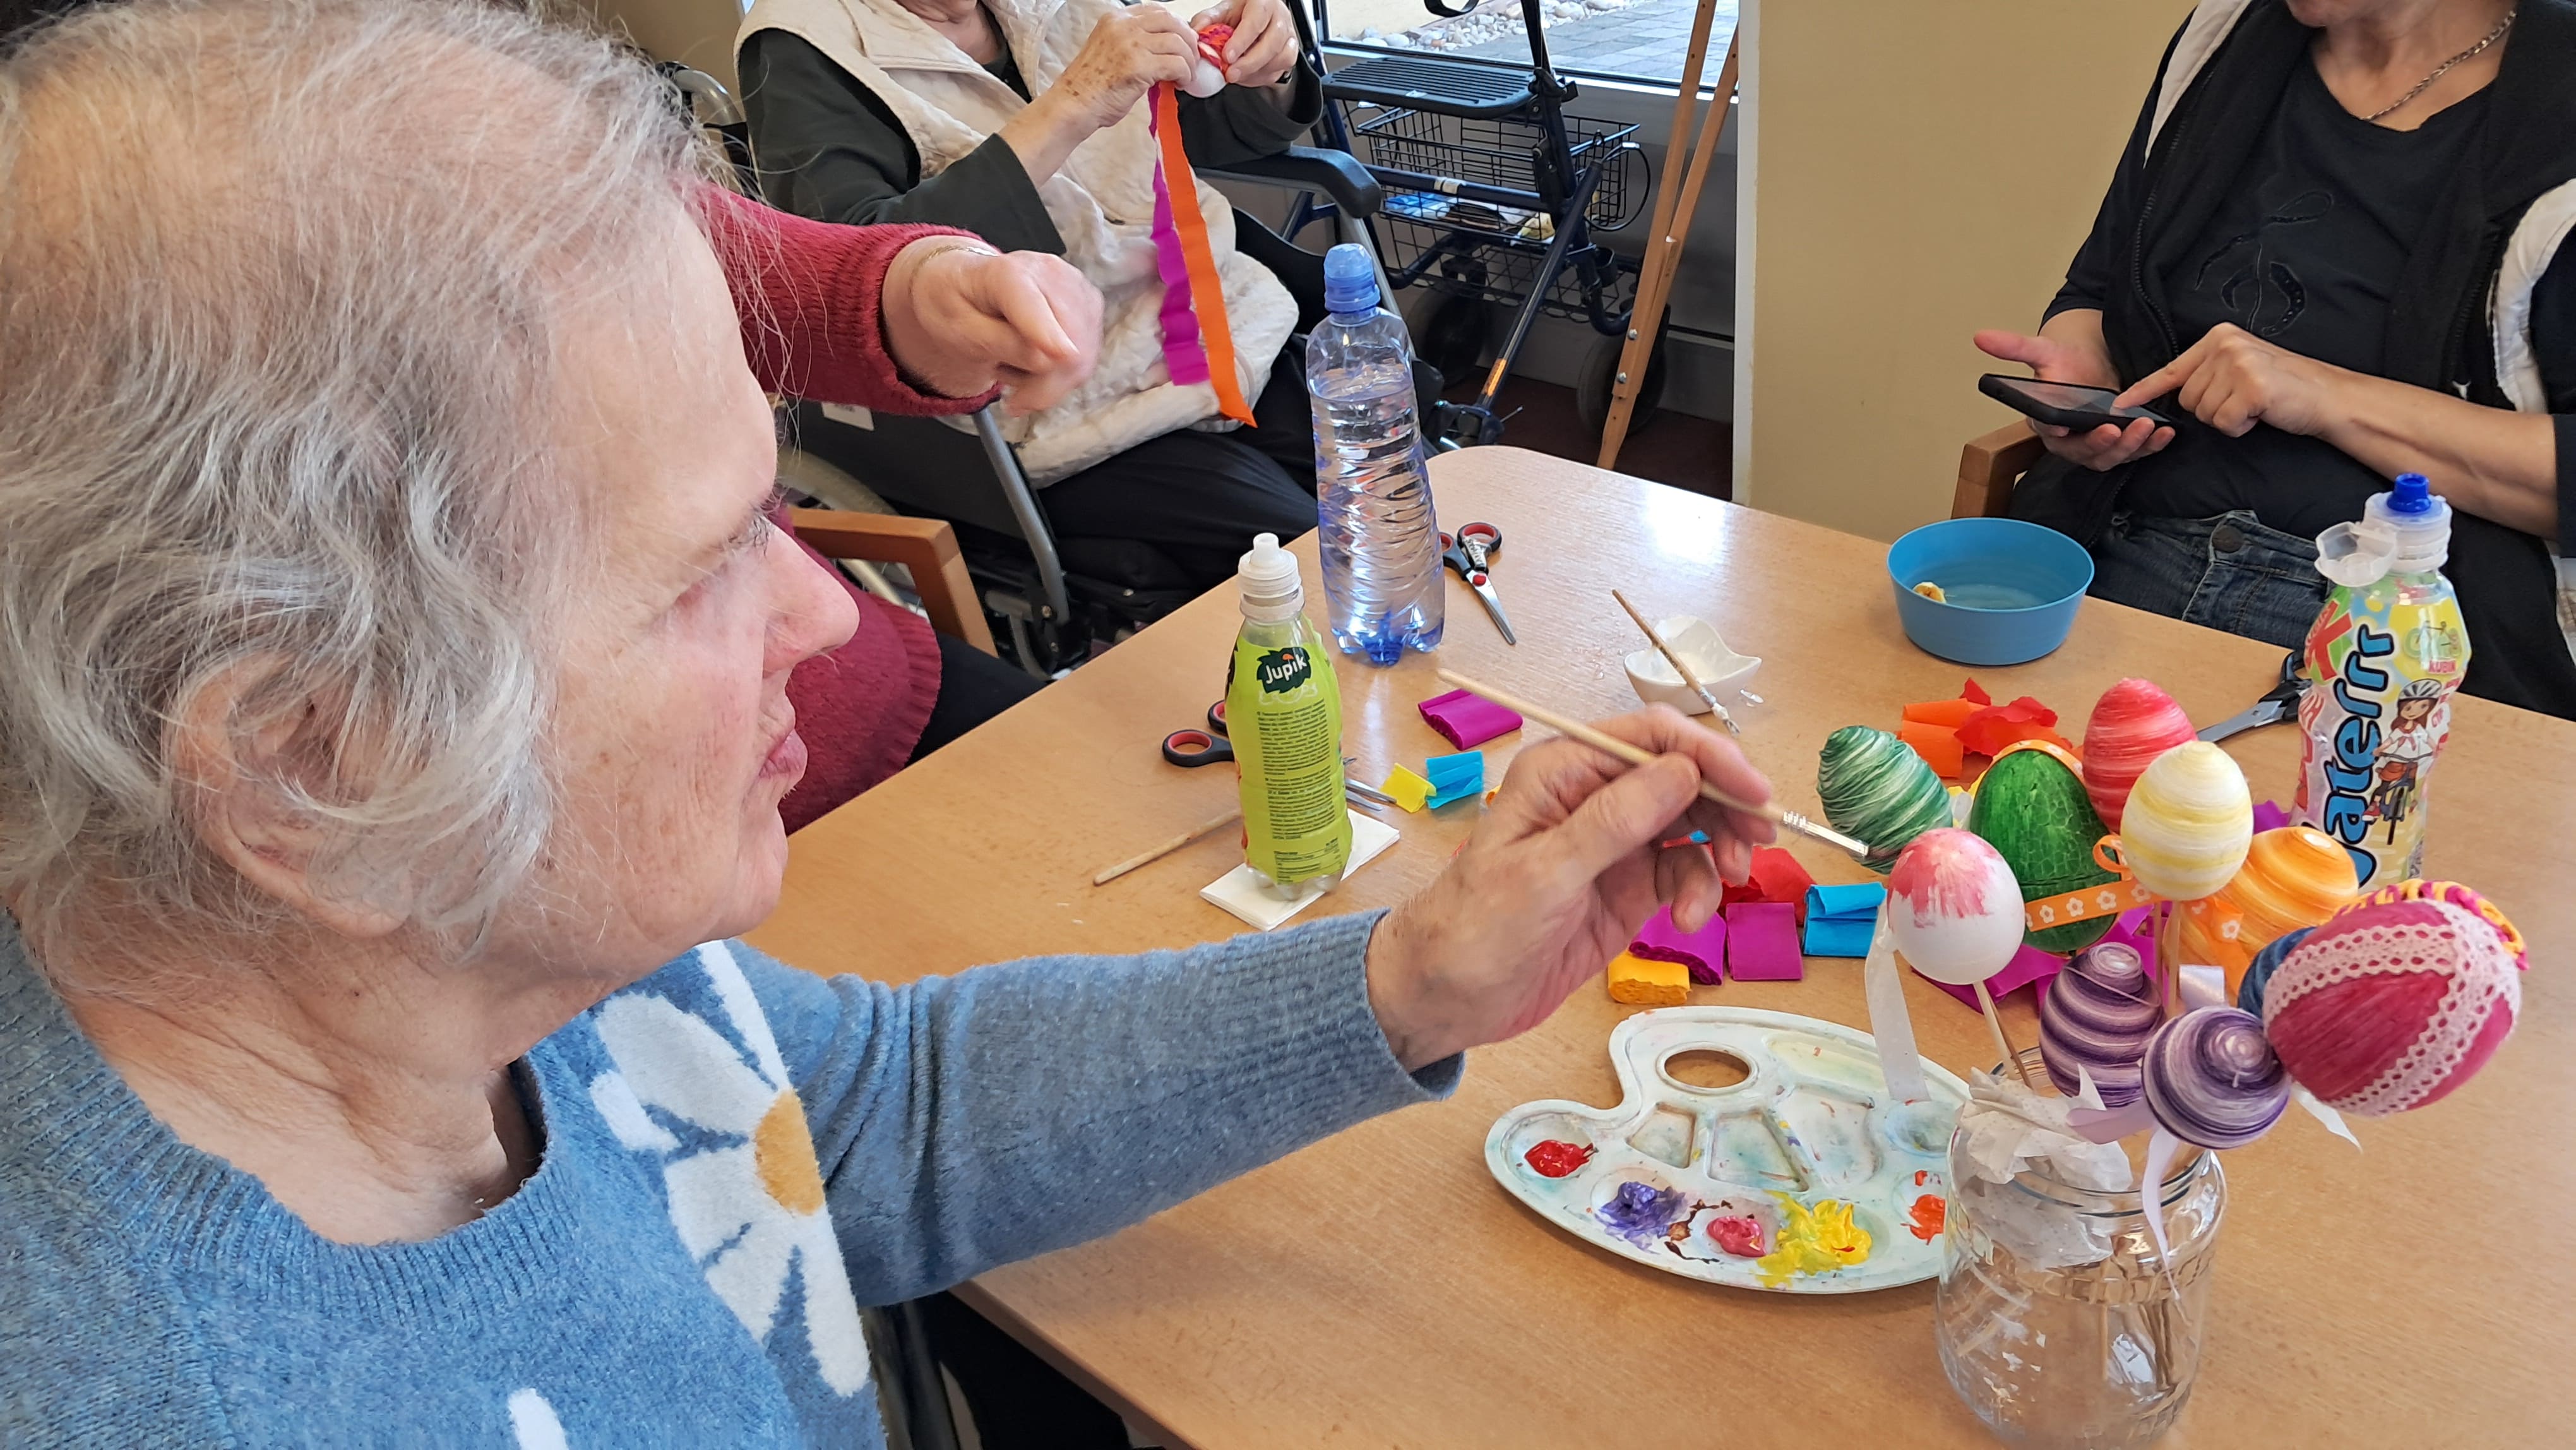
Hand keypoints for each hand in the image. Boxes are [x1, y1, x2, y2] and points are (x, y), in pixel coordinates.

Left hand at [880, 240, 1100, 412]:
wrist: (968, 285)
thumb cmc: (958, 303)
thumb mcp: (957, 329)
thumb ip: (998, 342)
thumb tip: (1047, 359)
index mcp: (1006, 272)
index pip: (1031, 303)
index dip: (1048, 332)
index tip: (1062, 356)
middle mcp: (1050, 273)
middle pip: (1066, 342)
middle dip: (1042, 385)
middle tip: (1013, 403)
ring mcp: (1075, 288)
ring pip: (1082, 357)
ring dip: (1051, 382)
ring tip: (1016, 371)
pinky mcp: (1090, 306)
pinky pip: (1086, 358)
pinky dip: (1062, 374)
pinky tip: (1035, 363)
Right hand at [1043, 5, 1200, 134]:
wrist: (1074, 103)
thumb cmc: (1092, 84)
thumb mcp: (1110, 49)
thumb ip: (1134, 42)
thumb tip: (1166, 47)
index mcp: (1115, 18)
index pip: (1157, 11)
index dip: (1176, 26)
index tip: (1183, 43)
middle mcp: (1123, 25)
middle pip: (1172, 21)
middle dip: (1188, 40)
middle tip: (1192, 59)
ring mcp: (1131, 43)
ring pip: (1178, 42)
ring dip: (1189, 61)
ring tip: (1186, 75)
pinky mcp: (1139, 65)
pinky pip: (1176, 64)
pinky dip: (1185, 74)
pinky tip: (1181, 83)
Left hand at [1192, 0, 1299, 87]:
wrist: (1258, 16)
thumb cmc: (1243, 12)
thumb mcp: (1224, 11)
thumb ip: (1208, 20)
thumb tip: (1195, 33)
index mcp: (1263, 2)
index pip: (1256, 21)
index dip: (1242, 41)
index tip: (1227, 56)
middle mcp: (1280, 18)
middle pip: (1271, 43)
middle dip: (1249, 63)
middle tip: (1230, 73)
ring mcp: (1288, 36)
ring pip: (1281, 58)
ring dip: (1256, 72)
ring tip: (1237, 75)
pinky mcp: (1290, 52)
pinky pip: (1280, 69)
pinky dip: (1262, 77)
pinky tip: (1247, 76)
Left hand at [1363, 706, 1776, 1070]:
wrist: (1449, 995)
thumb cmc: (1479, 924)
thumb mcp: (1547, 871)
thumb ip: (1616, 820)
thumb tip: (1683, 770)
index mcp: (1566, 771)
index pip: (1652, 737)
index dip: (1709, 755)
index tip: (1753, 790)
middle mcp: (1595, 797)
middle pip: (1684, 778)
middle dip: (1726, 805)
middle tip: (1760, 842)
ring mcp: (1616, 844)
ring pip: (1693, 826)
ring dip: (1720, 852)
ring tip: (1728, 886)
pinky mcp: (1628, 888)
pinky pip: (1684, 872)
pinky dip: (1700, 890)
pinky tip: (1691, 920)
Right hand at [1975, 325, 2172, 471]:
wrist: (2090, 361)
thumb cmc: (2065, 359)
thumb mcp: (2042, 349)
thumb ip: (2014, 347)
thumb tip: (1980, 336)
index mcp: (2045, 421)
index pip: (2050, 435)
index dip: (2060, 435)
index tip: (2068, 428)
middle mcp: (2068, 440)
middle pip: (2084, 454)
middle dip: (2104, 445)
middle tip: (2119, 428)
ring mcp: (2094, 444)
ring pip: (2110, 457)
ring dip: (2130, 447)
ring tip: (2149, 428)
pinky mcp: (2118, 443)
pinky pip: (2134, 452)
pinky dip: (2150, 446)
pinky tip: (2165, 432)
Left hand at [2116, 321, 2345, 439]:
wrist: (2327, 396)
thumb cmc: (2283, 387)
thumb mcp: (2240, 369)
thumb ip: (2207, 374)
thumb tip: (2173, 394)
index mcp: (2219, 337)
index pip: (2171, 369)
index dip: (2144, 390)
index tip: (2120, 404)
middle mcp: (2225, 345)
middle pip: (2187, 398)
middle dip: (2212, 409)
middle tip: (2245, 400)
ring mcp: (2238, 364)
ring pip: (2203, 413)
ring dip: (2228, 418)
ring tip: (2256, 404)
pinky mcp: (2251, 387)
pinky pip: (2223, 423)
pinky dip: (2241, 427)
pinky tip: (2262, 412)